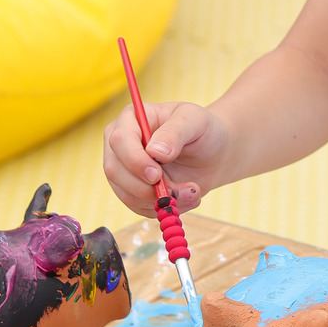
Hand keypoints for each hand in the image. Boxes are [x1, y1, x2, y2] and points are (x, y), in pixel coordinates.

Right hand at [103, 100, 229, 214]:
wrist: (212, 154)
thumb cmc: (202, 130)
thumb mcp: (195, 121)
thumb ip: (175, 132)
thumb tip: (154, 151)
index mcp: (131, 118)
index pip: (119, 140)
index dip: (134, 161)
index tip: (156, 174)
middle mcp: (120, 144)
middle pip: (114, 170)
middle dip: (145, 187)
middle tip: (177, 191)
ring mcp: (124, 169)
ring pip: (126, 194)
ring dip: (160, 200)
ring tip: (191, 191)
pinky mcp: (132, 190)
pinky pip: (138, 207)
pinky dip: (163, 207)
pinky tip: (184, 197)